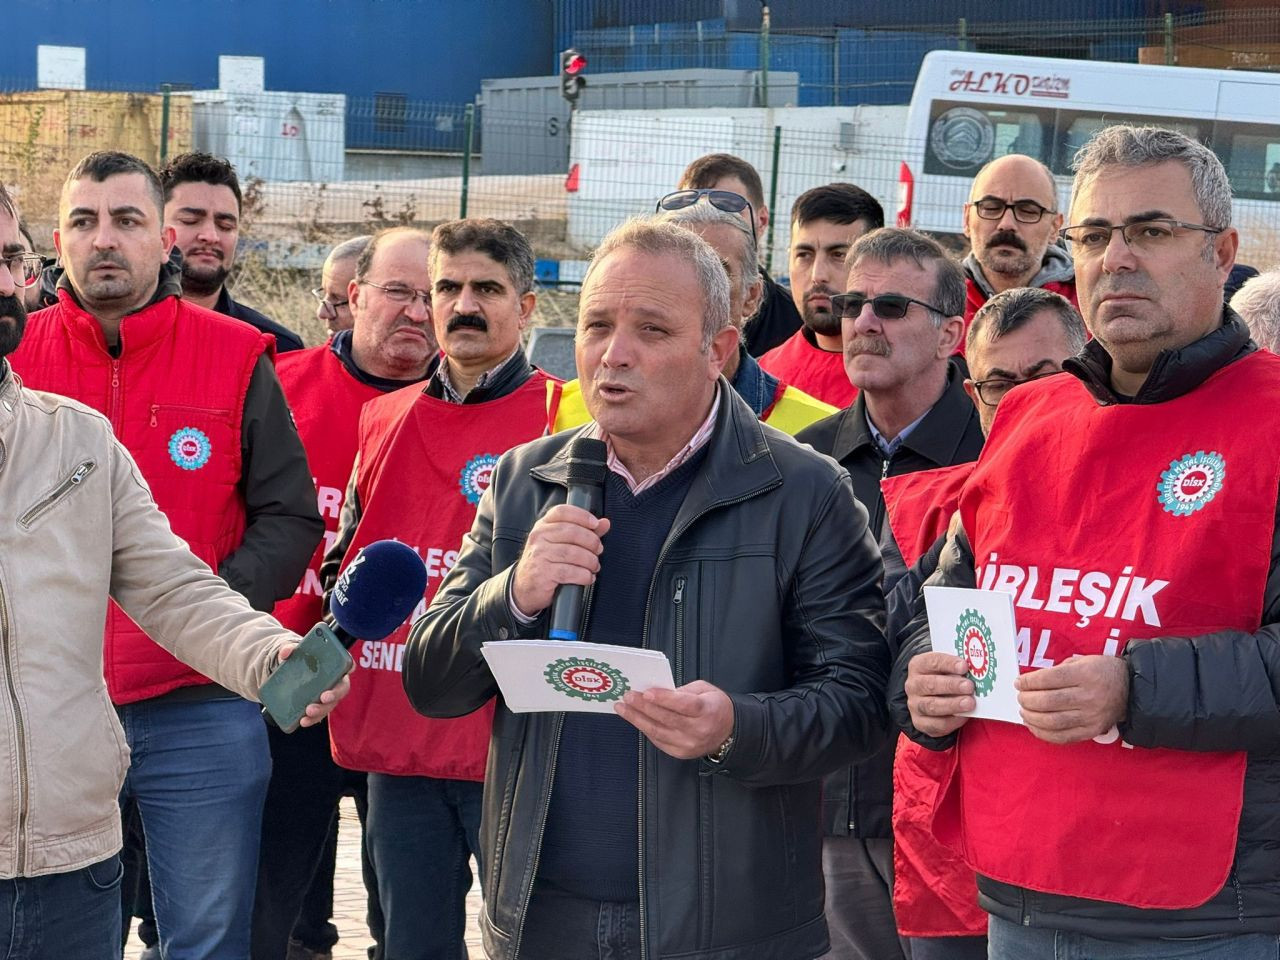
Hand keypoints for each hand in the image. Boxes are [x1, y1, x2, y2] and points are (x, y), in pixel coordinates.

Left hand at [277, 643, 352, 727]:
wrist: (288, 671)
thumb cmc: (298, 658)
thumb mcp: (292, 651)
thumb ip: (289, 648)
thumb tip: (286, 652)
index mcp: (334, 665)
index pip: (347, 664)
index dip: (350, 666)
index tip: (348, 668)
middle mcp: (335, 681)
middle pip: (341, 689)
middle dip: (334, 695)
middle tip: (323, 697)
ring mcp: (328, 695)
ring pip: (330, 704)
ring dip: (321, 710)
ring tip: (308, 712)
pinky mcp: (318, 706)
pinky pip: (319, 714)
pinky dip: (312, 719)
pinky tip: (303, 721)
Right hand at [511, 505, 611, 615]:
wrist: (524, 589)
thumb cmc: (545, 563)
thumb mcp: (560, 544)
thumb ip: (584, 532)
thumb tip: (605, 523)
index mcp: (543, 526)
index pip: (562, 511)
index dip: (582, 515)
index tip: (595, 524)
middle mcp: (538, 537)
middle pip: (572, 532)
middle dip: (591, 541)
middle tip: (598, 550)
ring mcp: (539, 555)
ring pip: (573, 553)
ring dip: (590, 560)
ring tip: (594, 566)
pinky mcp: (543, 573)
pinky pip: (570, 572)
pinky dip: (584, 575)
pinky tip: (587, 577)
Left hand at [614, 680, 733, 759]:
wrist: (729, 732)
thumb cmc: (715, 707)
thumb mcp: (705, 690)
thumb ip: (682, 690)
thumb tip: (656, 690)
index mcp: (707, 710)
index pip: (683, 705)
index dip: (664, 699)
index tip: (646, 692)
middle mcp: (698, 730)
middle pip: (666, 718)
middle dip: (643, 707)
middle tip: (628, 696)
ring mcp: (688, 744)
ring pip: (658, 731)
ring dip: (637, 719)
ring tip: (623, 708)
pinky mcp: (680, 753)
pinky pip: (658, 740)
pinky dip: (645, 728)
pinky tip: (635, 719)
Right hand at [905, 652, 974, 737]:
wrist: (933, 697)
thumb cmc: (945, 678)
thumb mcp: (947, 669)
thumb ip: (957, 669)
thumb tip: (977, 671)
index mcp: (918, 666)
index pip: (931, 662)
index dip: (948, 663)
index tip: (964, 666)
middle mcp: (913, 685)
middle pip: (930, 684)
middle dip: (951, 685)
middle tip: (969, 686)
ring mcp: (914, 705)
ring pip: (931, 706)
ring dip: (952, 704)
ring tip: (970, 703)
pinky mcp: (920, 722)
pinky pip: (936, 724)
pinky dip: (951, 721)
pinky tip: (964, 716)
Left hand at [1015, 655, 1127, 743]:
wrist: (1132, 689)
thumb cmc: (1101, 671)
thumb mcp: (1082, 661)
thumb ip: (1058, 670)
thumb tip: (1030, 682)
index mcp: (1086, 674)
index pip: (1049, 679)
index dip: (1029, 682)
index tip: (1018, 682)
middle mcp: (1089, 696)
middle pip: (1048, 701)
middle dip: (1027, 700)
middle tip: (1020, 697)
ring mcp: (1091, 717)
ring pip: (1053, 722)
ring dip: (1032, 718)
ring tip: (1023, 711)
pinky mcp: (1092, 731)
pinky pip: (1063, 737)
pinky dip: (1043, 734)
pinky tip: (1033, 726)